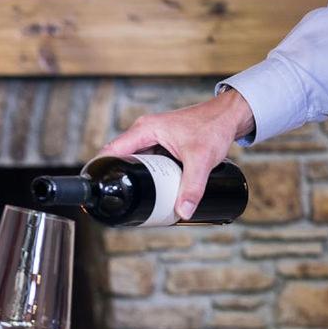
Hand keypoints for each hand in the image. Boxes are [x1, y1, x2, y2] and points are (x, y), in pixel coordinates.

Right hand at [100, 88, 254, 219]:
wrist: (229, 117)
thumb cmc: (213, 127)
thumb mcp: (201, 160)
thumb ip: (192, 187)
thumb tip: (183, 211)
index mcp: (145, 129)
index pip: (113, 150)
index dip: (102, 168)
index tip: (98, 186)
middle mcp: (144, 131)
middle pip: (121, 157)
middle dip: (119, 177)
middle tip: (120, 199)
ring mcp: (152, 137)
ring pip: (135, 160)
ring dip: (134, 176)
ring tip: (133, 197)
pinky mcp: (162, 143)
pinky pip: (147, 160)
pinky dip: (146, 173)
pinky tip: (150, 187)